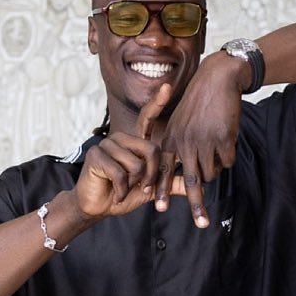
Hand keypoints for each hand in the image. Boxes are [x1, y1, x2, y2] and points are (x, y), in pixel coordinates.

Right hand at [72, 84, 170, 222]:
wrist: (96, 208)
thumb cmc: (122, 195)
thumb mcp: (151, 190)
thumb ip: (172, 185)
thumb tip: (199, 187)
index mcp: (134, 142)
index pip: (147, 118)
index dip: (157, 103)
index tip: (167, 87)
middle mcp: (121, 138)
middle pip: (151, 150)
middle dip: (150, 177)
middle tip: (140, 188)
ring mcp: (107, 144)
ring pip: (136, 164)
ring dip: (134, 185)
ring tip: (123, 189)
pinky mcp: (96, 155)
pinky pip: (120, 174)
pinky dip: (122, 190)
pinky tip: (115, 194)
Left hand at [156, 55, 247, 226]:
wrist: (217, 80)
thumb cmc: (198, 102)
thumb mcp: (180, 122)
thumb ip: (177, 146)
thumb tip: (181, 173)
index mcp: (171, 139)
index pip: (162, 169)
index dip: (160, 189)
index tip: (158, 208)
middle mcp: (184, 142)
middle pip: (190, 181)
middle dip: (196, 205)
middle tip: (202, 224)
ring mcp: (203, 141)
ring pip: (212, 172)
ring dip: (216, 167)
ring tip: (215, 148)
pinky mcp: (222, 139)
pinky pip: (227, 161)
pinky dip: (228, 155)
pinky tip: (225, 139)